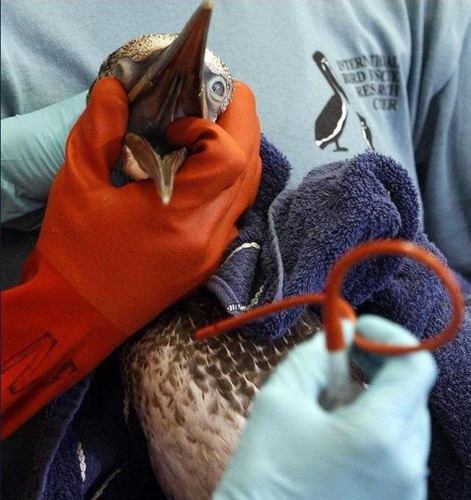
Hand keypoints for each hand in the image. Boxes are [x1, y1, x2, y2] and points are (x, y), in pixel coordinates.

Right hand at [2, 77, 260, 437]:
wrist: (80, 317)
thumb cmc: (75, 254)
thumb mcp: (78, 185)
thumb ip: (99, 129)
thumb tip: (116, 87)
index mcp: (179, 216)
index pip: (229, 156)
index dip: (212, 125)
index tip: (178, 122)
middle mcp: (209, 235)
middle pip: (250, 166)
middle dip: (241, 121)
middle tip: (220, 96)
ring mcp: (215, 251)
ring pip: (249, 188)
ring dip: (239, 150)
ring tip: (212, 128)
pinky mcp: (211, 261)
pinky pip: (236, 210)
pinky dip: (230, 181)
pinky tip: (204, 171)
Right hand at [214, 316, 436, 499]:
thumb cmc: (263, 472)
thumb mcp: (280, 398)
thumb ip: (315, 355)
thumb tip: (341, 330)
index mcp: (380, 435)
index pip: (415, 364)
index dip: (388, 335)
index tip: (357, 328)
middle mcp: (408, 467)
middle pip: (411, 391)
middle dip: (377, 364)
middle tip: (339, 357)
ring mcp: (408, 492)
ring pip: (405, 420)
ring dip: (374, 396)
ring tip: (329, 402)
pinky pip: (399, 451)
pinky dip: (375, 427)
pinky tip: (337, 434)